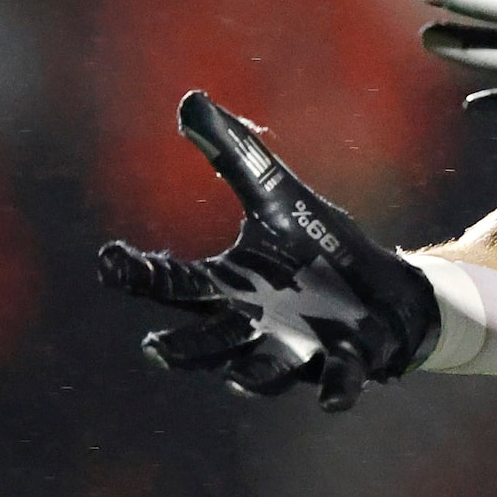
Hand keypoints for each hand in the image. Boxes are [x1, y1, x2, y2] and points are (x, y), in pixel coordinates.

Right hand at [97, 91, 439, 410]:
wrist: (387, 292)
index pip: (174, 284)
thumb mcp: (281, 196)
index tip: (109, 258)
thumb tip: (190, 101)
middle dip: (184, 350)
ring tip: (243, 374)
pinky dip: (337, 389)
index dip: (140, 274)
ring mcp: (300, 350)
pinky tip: (337, 396)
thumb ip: (236, 156)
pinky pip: (337, 383)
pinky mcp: (347, 360)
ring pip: (263, 373)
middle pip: (207, 345)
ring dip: (254, 373)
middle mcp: (255, 328)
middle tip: (156, 347)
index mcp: (229, 289)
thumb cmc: (320, 251)